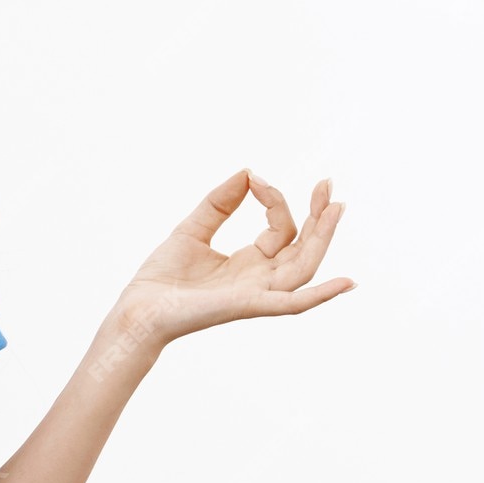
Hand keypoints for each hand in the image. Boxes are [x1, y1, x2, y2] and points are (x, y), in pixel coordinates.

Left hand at [113, 169, 353, 345]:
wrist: (138, 310)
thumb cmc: (162, 279)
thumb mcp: (193, 229)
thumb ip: (219, 203)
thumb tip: (247, 173)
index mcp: (250, 263)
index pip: (280, 229)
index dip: (273, 200)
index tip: (255, 179)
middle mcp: (260, 279)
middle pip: (303, 248)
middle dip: (319, 217)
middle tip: (328, 184)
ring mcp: (257, 294)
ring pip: (303, 268)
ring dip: (322, 239)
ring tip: (335, 208)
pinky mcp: (247, 306)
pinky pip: (292, 304)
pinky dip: (320, 295)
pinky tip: (345, 282)